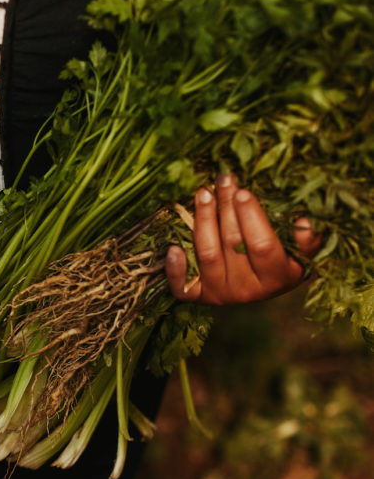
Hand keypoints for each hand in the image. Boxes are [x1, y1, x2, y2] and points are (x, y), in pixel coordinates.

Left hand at [165, 173, 321, 304]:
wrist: (258, 286)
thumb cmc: (281, 260)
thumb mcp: (300, 252)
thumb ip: (305, 239)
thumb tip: (305, 223)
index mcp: (277, 277)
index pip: (262, 245)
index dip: (252, 217)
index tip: (243, 191)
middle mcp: (248, 290)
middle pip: (232, 243)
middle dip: (226, 207)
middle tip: (222, 181)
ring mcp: (220, 295)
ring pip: (206, 255)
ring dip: (202, 221)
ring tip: (203, 193)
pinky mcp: (198, 297)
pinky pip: (181, 287)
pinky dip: (175, 268)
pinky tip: (172, 247)